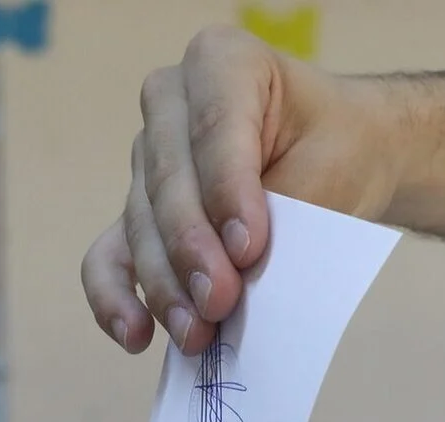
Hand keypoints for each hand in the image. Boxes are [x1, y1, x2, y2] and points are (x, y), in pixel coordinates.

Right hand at [81, 25, 405, 355]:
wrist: (336, 159)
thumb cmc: (336, 152)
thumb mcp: (330, 170)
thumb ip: (282, 214)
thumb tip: (236, 282)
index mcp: (222, 62)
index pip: (214, 127)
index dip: (226, 190)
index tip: (249, 249)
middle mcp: (170, 104)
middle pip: (167, 181)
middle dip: (192, 249)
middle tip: (221, 302)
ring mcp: (146, 161)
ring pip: (140, 226)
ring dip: (165, 286)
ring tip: (196, 333)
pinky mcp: (136, 215)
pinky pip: (108, 256)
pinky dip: (116, 298)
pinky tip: (135, 334)